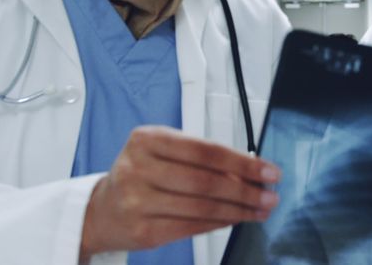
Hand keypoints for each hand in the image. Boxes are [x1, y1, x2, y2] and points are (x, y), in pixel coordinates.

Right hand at [79, 126, 280, 256]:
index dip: (242, 162)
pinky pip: (192, 227)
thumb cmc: (140, 174)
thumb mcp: (163, 152)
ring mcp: (138, 201)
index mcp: (147, 139)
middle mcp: (138, 168)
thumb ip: (200, 158)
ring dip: (238, 210)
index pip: (205, 150)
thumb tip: (249, 171)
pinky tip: (235, 219)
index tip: (268, 171)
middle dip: (246, 190)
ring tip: (259, 209)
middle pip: (206, 181)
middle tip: (269, 195)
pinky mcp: (143, 231)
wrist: (101, 211)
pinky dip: (220, 223)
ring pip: (202, 207)